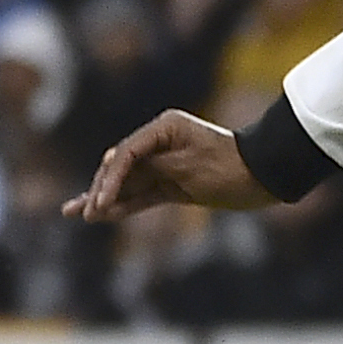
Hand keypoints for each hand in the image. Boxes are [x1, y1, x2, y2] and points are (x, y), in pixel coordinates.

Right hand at [63, 110, 270, 221]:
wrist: (263, 177)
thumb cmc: (228, 167)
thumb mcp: (186, 167)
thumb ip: (149, 167)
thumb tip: (113, 166)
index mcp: (163, 128)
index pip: (126, 154)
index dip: (110, 179)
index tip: (101, 203)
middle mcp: (160, 142)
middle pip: (121, 167)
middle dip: (101, 189)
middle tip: (84, 212)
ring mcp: (166, 163)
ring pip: (129, 183)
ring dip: (106, 198)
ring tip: (78, 214)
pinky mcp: (174, 183)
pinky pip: (144, 194)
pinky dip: (126, 205)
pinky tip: (105, 215)